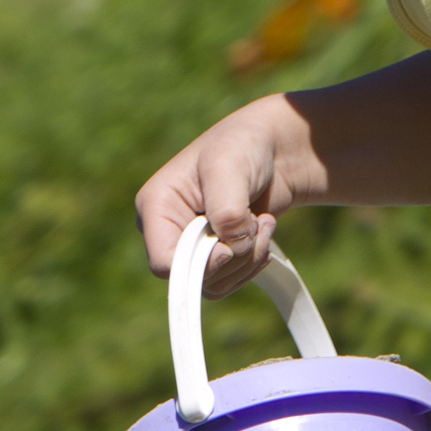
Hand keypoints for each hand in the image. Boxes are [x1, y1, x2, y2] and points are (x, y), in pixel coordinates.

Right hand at [133, 99, 302, 296]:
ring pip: (213, 284)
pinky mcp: (214, 254)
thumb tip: (231, 249)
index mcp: (156, 207)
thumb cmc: (242, 146)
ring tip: (262, 223)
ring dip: (248, 259)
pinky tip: (262, 232)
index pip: (163, 263)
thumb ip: (226, 213)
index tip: (230, 245)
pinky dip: (253, 262)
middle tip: (255, 223)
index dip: (199, 265)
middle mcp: (167, 231)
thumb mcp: (228, 169)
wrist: (273, 151)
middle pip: (192, 279)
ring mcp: (191, 246)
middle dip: (233, 257)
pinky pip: (229, 281)